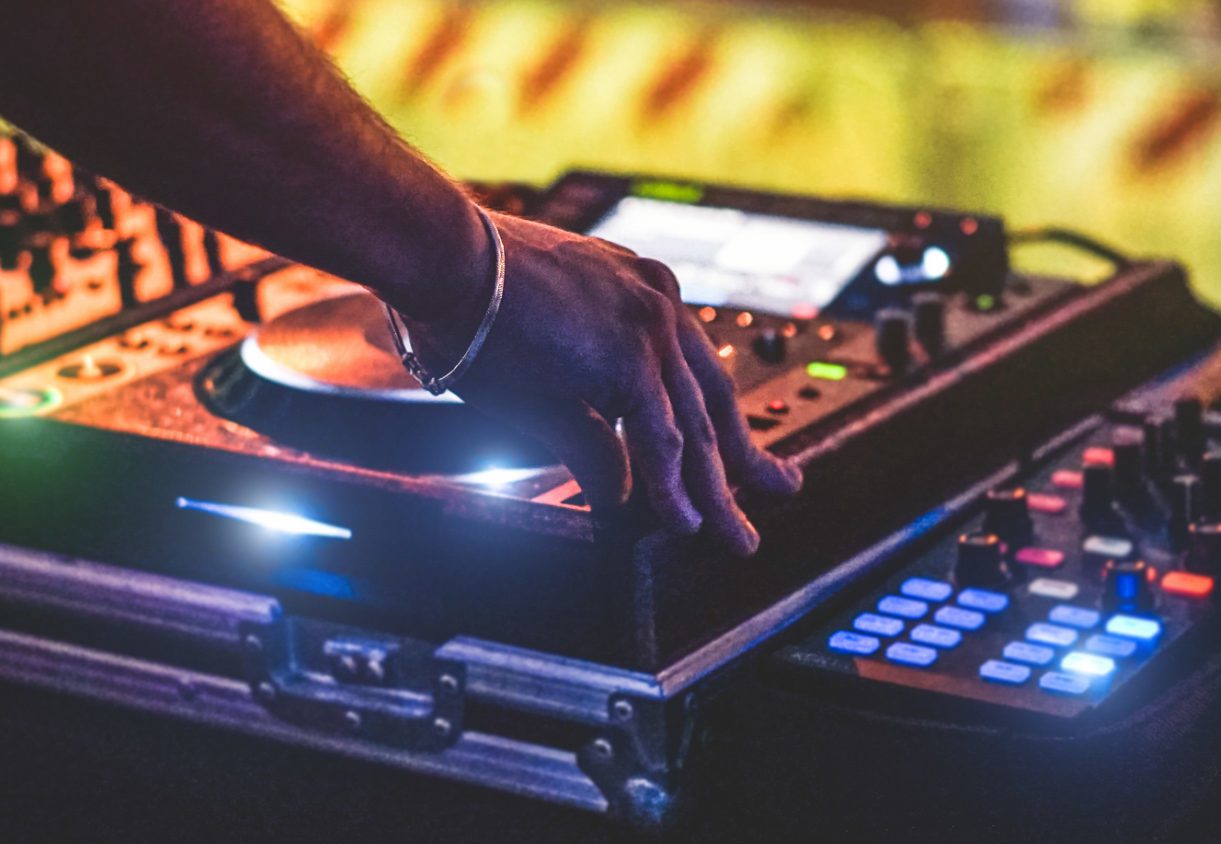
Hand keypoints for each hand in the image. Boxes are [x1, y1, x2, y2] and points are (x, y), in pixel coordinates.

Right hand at [399, 211, 802, 553]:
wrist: (440, 257)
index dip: (721, 420)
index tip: (742, 452)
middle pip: (715, 399)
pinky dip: (672, 487)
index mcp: (640, 293)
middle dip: (747, 458)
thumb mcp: (545, 384)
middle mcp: (657, 301)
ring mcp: (649, 323)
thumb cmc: (469, 305)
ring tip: (736, 540)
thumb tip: (617, 499)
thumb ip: (591, 441)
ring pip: (697, 426)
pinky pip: (660, 436)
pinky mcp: (629, 353)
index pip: (696, 369)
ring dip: (718, 491)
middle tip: (780, 491)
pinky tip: (685, 525)